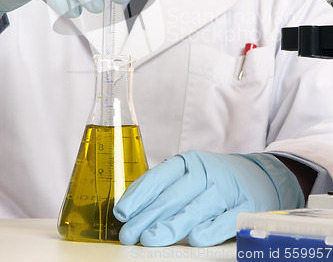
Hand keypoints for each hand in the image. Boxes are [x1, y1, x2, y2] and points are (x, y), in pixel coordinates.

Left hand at [113, 151, 303, 246]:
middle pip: (174, 195)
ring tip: (151, 238)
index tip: (122, 213)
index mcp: (189, 162)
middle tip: (129, 234)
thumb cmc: (215, 180)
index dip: (139, 194)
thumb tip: (132, 212)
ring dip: (173, 224)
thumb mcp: (190, 175)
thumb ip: (166, 190)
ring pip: (196, 207)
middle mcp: (206, 172)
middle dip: (148, 216)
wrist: (260, 176)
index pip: (159, 177)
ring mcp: (226, 189)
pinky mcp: (246, 206)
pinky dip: (211, 229)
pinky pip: (227, 219)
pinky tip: (195, 239)